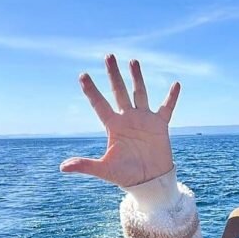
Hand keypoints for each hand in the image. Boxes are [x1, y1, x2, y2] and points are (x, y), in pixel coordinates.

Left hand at [60, 55, 179, 186]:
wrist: (149, 181)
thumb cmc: (126, 175)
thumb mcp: (105, 169)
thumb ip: (85, 165)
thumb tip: (62, 168)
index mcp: (113, 126)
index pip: (99, 104)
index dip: (91, 90)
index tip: (83, 75)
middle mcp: (127, 118)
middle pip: (119, 91)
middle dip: (114, 74)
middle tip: (108, 56)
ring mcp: (144, 119)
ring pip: (139, 93)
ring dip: (137, 77)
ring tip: (133, 61)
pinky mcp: (160, 125)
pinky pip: (166, 107)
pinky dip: (171, 97)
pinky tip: (176, 84)